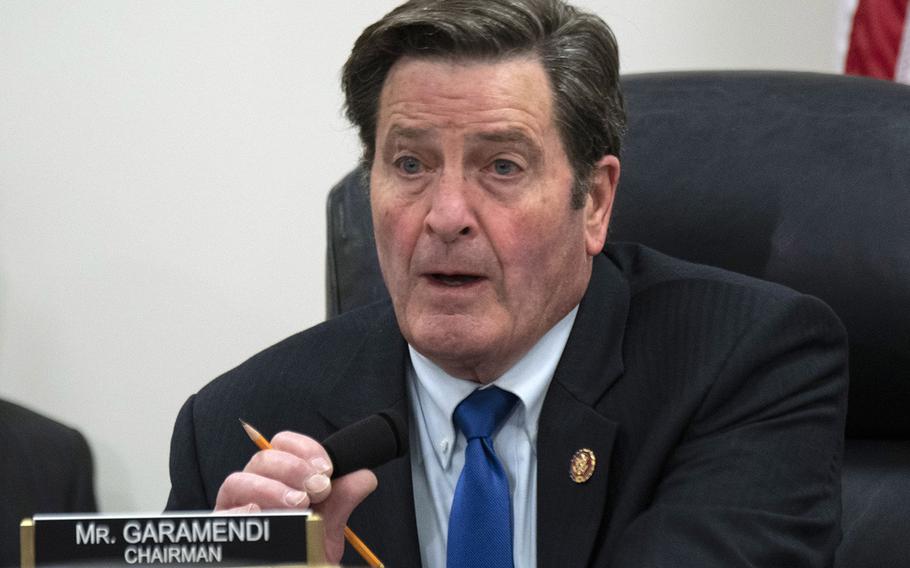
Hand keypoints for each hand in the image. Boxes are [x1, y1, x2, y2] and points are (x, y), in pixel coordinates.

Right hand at [215, 431, 377, 562]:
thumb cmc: (306, 557)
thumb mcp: (327, 532)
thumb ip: (341, 502)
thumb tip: (364, 476)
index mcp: (277, 480)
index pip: (283, 445)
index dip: (305, 449)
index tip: (327, 468)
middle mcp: (252, 491)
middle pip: (262, 459)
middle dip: (293, 468)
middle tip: (318, 488)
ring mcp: (234, 512)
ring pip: (237, 481)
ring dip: (270, 487)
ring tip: (298, 503)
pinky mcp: (221, 536)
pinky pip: (221, 515)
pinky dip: (240, 510)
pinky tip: (258, 512)